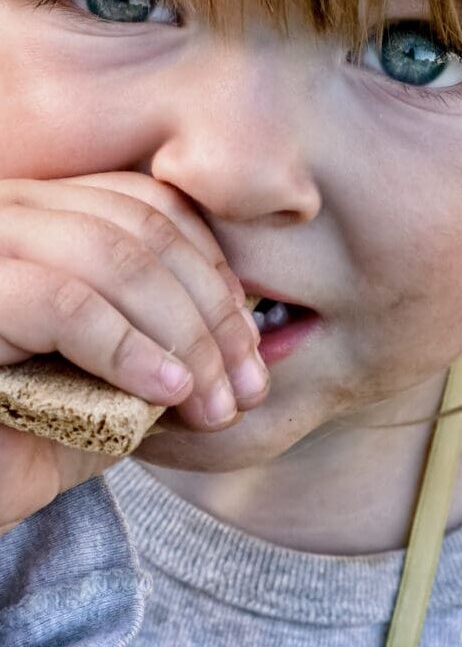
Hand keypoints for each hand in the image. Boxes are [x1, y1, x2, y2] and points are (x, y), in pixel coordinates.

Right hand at [0, 172, 267, 534]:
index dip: (214, 272)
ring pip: (115, 258)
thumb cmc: (20, 439)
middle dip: (213, 313)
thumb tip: (252, 343)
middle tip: (247, 388)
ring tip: (212, 403)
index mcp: (46, 215)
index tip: (250, 345)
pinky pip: (66, 304)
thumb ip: (169, 342)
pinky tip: (169, 392)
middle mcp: (10, 211)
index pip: (151, 207)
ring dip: (185, 335)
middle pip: (143, 229)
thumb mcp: (114, 381)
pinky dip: (131, 349)